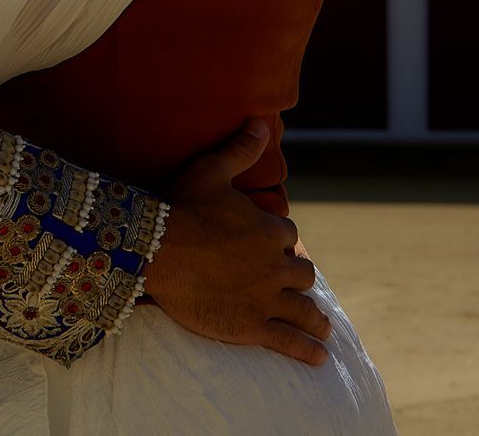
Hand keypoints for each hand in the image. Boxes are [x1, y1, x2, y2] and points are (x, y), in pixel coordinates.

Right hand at [140, 120, 331, 365]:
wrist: (155, 250)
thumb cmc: (181, 207)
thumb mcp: (211, 171)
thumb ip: (240, 150)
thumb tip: (260, 122)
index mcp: (270, 231)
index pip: (289, 237)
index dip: (280, 241)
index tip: (270, 246)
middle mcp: (276, 267)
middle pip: (301, 274)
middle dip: (297, 277)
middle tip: (291, 284)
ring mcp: (266, 298)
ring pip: (304, 309)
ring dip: (316, 318)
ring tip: (323, 328)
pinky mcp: (252, 326)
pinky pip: (288, 341)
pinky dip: (307, 350)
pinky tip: (319, 356)